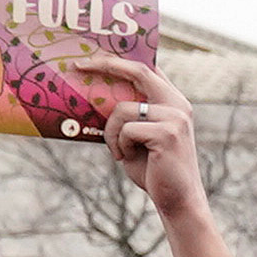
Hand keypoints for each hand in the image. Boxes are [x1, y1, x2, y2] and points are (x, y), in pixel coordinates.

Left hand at [63, 52, 212, 221]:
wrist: (177, 200)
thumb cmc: (154, 169)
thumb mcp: (138, 136)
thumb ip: (129, 115)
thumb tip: (95, 96)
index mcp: (173, 102)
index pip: (147, 69)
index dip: (121, 59)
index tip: (93, 55)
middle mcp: (178, 105)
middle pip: (139, 71)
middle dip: (105, 64)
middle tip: (78, 66)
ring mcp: (175, 118)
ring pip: (122, 109)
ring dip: (110, 132)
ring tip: (119, 152)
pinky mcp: (167, 133)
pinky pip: (125, 129)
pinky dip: (118, 145)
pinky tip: (128, 159)